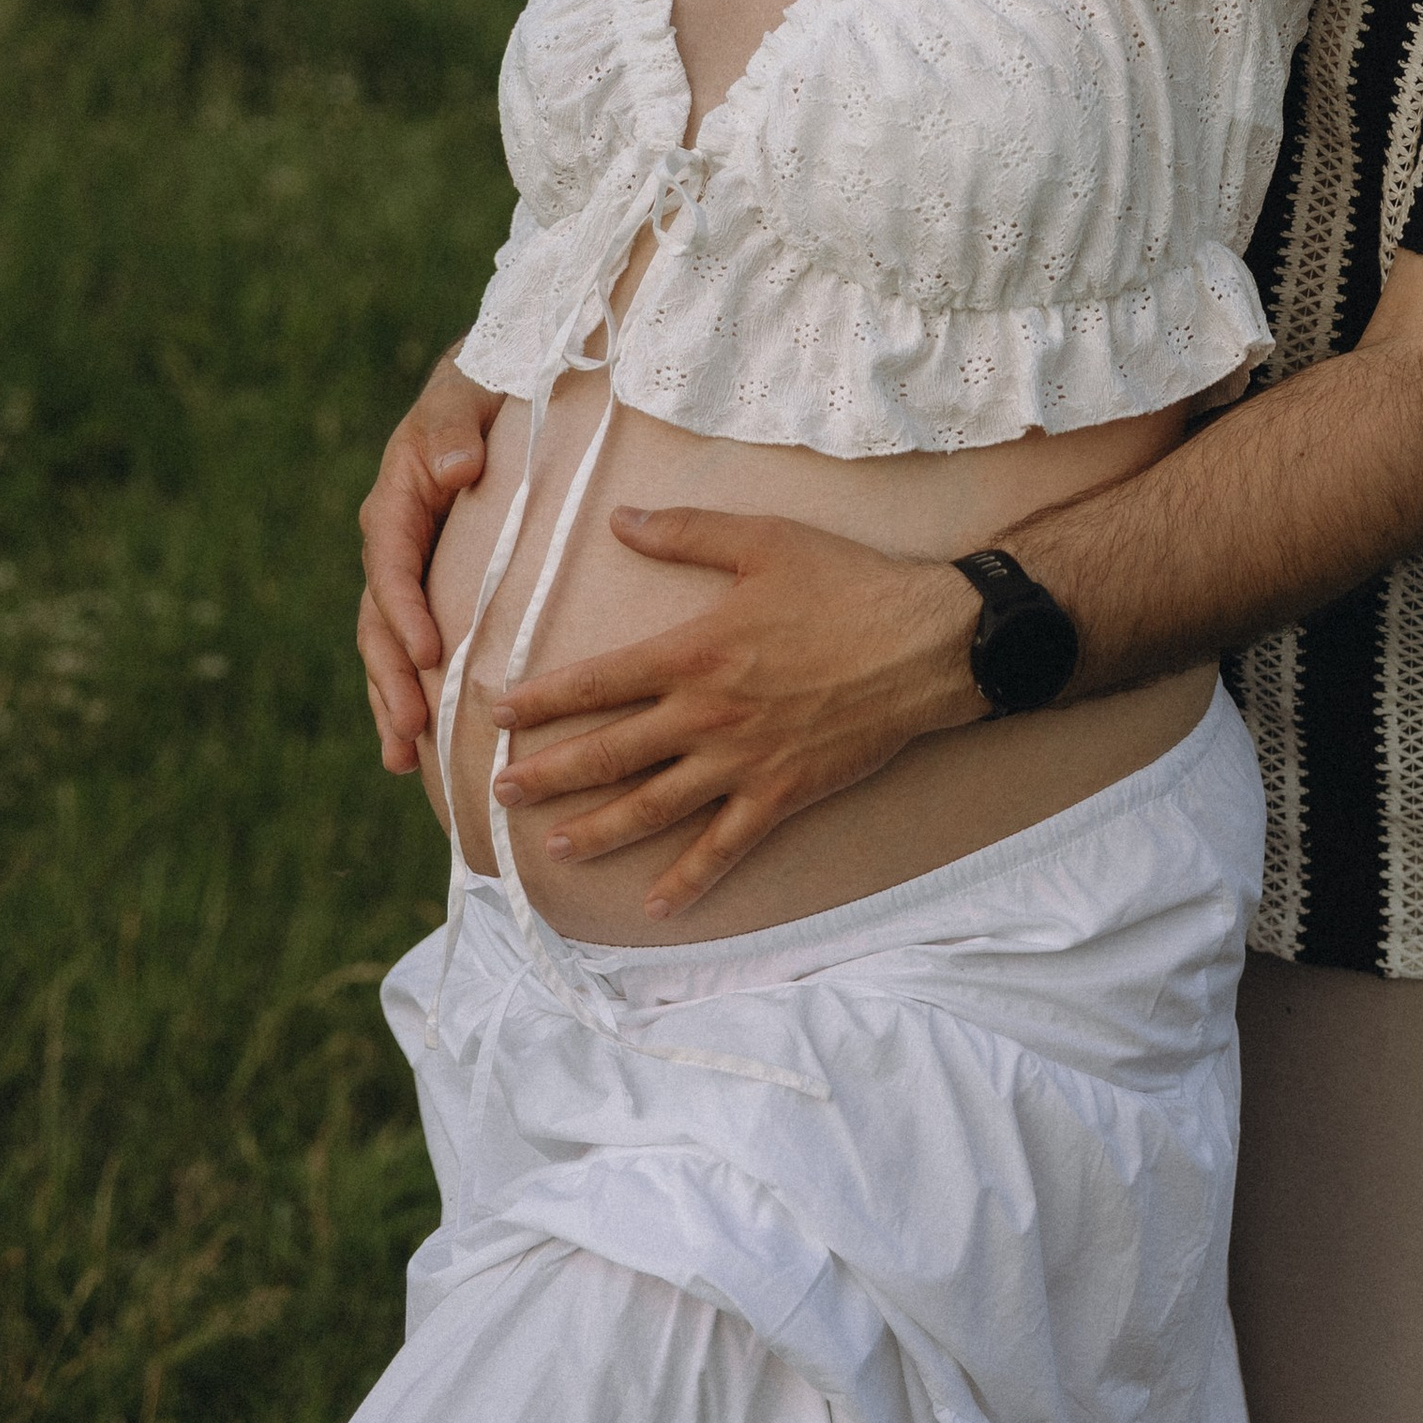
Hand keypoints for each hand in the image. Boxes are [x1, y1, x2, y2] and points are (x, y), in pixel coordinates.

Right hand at [357, 345, 502, 771]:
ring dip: (390, 701)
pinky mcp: (428, 591)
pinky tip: (413, 749)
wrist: (492, 386)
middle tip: (413, 731)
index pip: (391, 566)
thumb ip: (451, 427)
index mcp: (395, 503)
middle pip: (379, 623)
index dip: (404, 614)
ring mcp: (407, 572)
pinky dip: (406, 694)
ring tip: (402, 758)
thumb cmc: (480, 390)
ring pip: (386, 647)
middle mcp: (392, 544)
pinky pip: (409, 648)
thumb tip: (455, 469)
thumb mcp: (462, 395)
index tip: (428, 654)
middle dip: (391, 680)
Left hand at [487, 506, 985, 917]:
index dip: (540, 699)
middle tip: (496, 791)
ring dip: (596, 829)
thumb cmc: (847, 583)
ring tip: (550, 846)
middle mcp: (706, 715)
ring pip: (652, 807)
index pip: (597, 682)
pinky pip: (725, 845)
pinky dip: (689, 878)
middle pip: (608, 752)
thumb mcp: (762, 539)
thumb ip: (685, 532)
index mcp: (693, 652)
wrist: (928, 642)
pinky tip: (655, 903)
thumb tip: (618, 518)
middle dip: (546, 773)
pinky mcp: (782, 794)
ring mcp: (743, 762)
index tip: (494, 710)